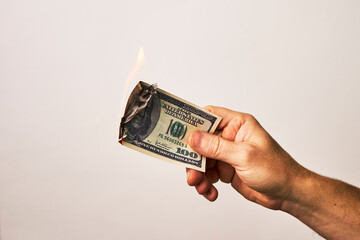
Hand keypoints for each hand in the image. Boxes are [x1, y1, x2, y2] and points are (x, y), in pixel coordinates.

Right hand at [186, 106, 303, 208]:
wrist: (287, 193)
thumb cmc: (277, 169)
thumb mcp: (245, 156)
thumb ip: (217, 147)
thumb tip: (194, 137)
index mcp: (237, 124)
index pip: (208, 116)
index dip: (192, 123)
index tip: (177, 133)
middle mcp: (230, 137)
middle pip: (200, 142)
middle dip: (193, 159)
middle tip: (191, 172)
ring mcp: (227, 153)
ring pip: (201, 160)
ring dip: (198, 175)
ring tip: (202, 186)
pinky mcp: (225, 168)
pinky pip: (208, 174)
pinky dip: (206, 184)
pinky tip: (211, 192)